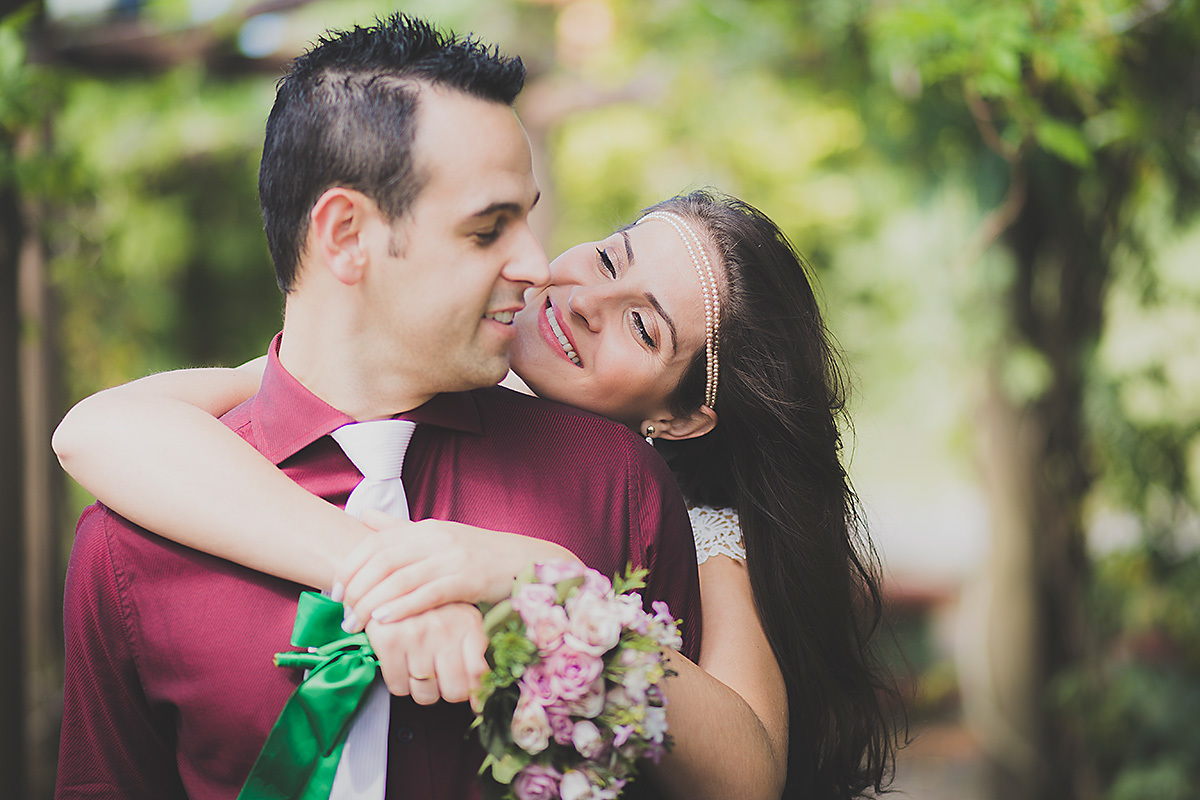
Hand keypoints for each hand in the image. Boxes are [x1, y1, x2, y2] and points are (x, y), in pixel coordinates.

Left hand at [335, 512, 580, 631]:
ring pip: (401, 578)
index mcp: (425, 529)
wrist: (525, 564)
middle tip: (342, 613)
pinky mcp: (469, 578)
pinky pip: (429, 593)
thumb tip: (363, 514)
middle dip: (356, 588)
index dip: (350, 566)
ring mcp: (453, 557)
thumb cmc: (478, 555)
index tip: (334, 590)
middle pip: (382, 560)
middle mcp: (436, 538)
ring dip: (372, 602)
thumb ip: (399, 530)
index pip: (375, 543)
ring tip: (356, 624)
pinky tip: (386, 621)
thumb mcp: (438, 537)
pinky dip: (403, 606)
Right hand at [364, 603, 488, 704]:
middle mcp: (445, 628)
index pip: (479, 674)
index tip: (472, 696)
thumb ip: (477, 655)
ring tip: (422, 670)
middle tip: (443, 679)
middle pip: (455, 690)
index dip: (476, 692)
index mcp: (468, 622)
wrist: (393, 583)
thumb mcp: (462, 621)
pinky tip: (403, 667)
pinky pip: (398, 687)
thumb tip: (480, 703)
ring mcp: (416, 634)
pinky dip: (401, 685)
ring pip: (426, 693)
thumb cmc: (433, 609)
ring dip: (424, 690)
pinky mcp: (389, 641)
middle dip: (449, 691)